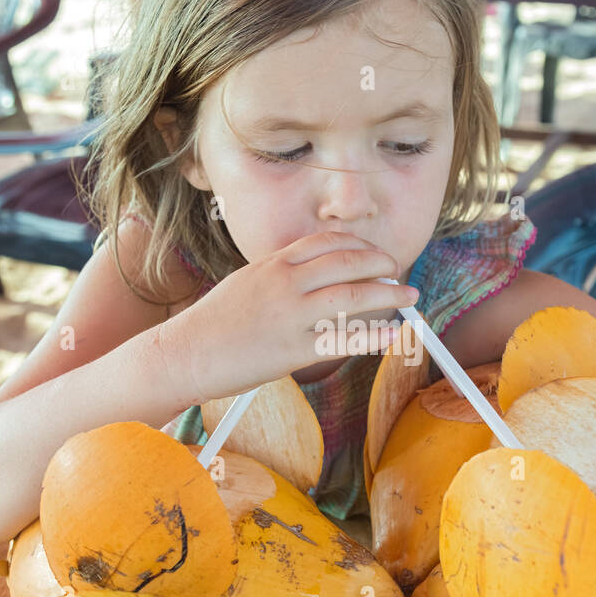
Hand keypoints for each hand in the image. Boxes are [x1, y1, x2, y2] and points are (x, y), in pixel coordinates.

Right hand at [170, 231, 417, 401]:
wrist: (185, 354)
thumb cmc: (215, 323)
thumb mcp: (247, 283)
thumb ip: (281, 275)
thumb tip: (315, 275)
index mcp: (274, 263)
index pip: (328, 243)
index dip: (360, 246)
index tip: (376, 254)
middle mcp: (285, 283)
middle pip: (348, 263)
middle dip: (382, 265)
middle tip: (400, 273)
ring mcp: (291, 316)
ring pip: (353, 296)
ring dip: (389, 295)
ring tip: (410, 297)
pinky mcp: (294, 350)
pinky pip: (344, 340)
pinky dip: (375, 337)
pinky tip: (394, 336)